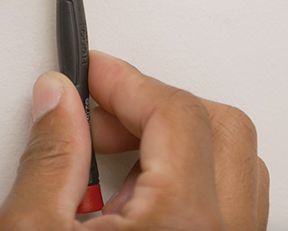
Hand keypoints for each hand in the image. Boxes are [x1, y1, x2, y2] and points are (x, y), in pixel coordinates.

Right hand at [0, 52, 269, 229]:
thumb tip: (58, 101)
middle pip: (223, 128)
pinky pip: (232, 206)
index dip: (128, 80)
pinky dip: (189, 183)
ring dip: (179, 145)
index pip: (176, 113)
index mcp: (185, 224)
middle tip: (100, 109)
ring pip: (237, 166)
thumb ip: (49, 158)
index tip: (94, 71)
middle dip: (156, 106)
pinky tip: (135, 196)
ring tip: (112, 156)